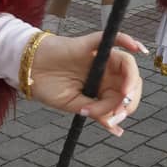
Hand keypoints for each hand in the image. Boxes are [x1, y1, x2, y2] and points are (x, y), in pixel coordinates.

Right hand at [28, 32, 144, 135]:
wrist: (28, 72)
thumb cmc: (48, 87)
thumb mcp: (75, 105)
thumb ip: (96, 112)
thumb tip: (117, 128)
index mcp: (103, 87)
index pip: (124, 97)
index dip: (124, 109)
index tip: (113, 120)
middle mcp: (105, 71)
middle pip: (131, 81)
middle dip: (130, 98)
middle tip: (120, 109)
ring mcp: (99, 57)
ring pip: (127, 63)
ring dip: (131, 79)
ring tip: (124, 94)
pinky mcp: (90, 44)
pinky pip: (112, 38)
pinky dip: (128, 40)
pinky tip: (138, 49)